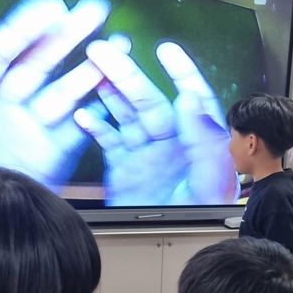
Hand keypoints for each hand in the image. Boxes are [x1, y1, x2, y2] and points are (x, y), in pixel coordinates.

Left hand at [0, 0, 111, 201]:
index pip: (2, 53)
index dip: (27, 28)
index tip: (52, 7)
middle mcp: (4, 109)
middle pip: (40, 65)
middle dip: (67, 38)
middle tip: (94, 14)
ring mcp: (30, 131)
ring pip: (65, 92)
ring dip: (90, 70)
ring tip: (117, 49)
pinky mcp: (50, 156)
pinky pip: (77, 129)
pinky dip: (96, 112)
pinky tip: (110, 91)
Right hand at [73, 40, 238, 205]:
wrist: (174, 241)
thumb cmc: (200, 214)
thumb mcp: (210, 180)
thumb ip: (202, 138)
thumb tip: (189, 97)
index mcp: (195, 139)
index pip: (189, 97)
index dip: (181, 71)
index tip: (167, 51)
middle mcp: (169, 141)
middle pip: (147, 100)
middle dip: (126, 74)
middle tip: (105, 51)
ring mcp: (145, 152)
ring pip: (125, 114)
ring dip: (109, 91)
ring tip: (91, 69)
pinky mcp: (124, 167)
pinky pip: (109, 139)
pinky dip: (95, 125)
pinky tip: (83, 113)